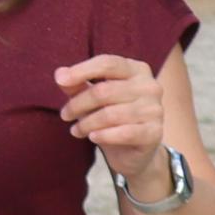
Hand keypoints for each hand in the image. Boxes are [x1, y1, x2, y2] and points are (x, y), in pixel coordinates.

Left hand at [55, 54, 166, 175]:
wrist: (132, 150)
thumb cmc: (110, 115)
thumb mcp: (91, 98)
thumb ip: (76, 84)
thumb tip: (60, 73)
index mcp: (136, 70)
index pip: (107, 63)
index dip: (82, 70)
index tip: (61, 80)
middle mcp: (150, 86)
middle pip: (103, 91)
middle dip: (78, 104)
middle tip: (65, 115)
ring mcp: (154, 109)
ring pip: (110, 114)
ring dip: (86, 124)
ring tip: (76, 130)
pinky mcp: (154, 132)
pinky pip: (124, 133)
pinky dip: (103, 136)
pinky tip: (93, 137)